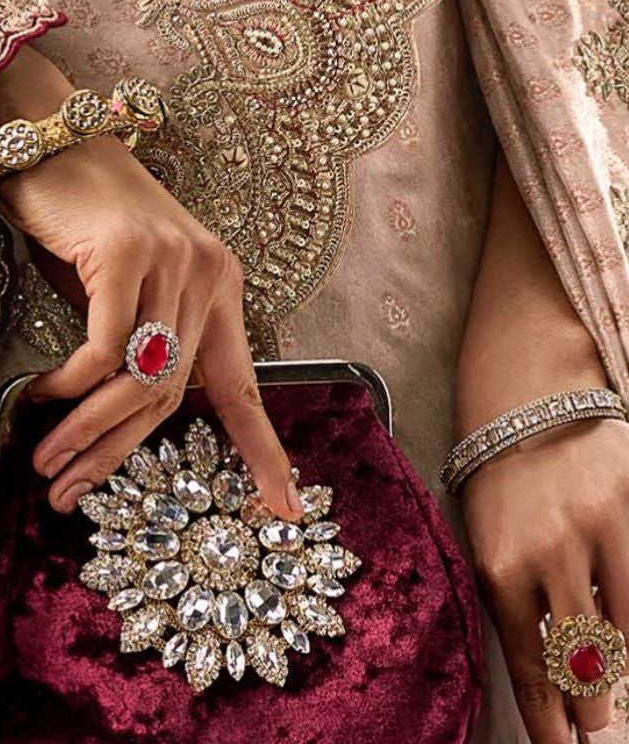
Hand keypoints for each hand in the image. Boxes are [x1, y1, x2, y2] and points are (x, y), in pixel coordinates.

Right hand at [0, 130, 300, 521]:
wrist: (50, 135)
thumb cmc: (81, 214)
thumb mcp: (127, 282)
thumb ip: (143, 336)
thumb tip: (121, 420)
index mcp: (220, 283)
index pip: (243, 384)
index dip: (264, 451)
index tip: (286, 510)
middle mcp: (207, 271)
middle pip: (174, 395)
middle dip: (119, 454)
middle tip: (70, 494)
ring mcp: (171, 259)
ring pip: (141, 378)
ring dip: (88, 430)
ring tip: (47, 462)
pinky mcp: (126, 253)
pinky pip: (105, 345)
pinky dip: (72, 382)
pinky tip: (42, 395)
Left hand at [460, 415, 628, 739]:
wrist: (528, 395)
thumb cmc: (502, 480)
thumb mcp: (489, 544)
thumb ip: (517, 612)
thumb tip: (551, 692)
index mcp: (498, 570)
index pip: (533, 675)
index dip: (552, 727)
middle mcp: (545, 555)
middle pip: (583, 670)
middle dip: (592, 712)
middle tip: (594, 728)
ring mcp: (592, 533)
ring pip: (620, 638)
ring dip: (618, 670)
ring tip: (607, 680)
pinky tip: (619, 630)